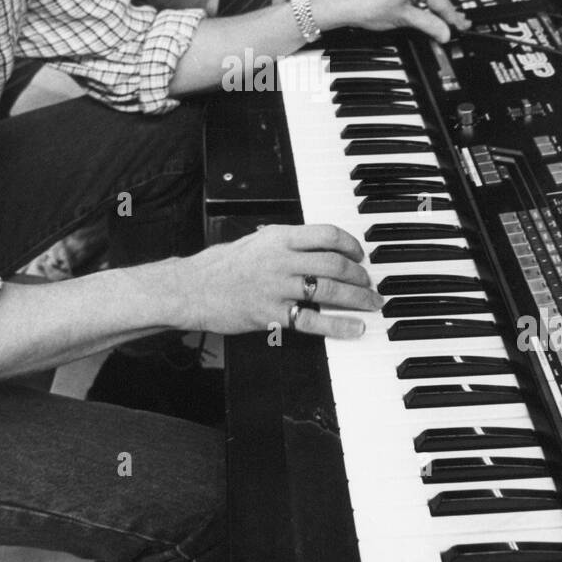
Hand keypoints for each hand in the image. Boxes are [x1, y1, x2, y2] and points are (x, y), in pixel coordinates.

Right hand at [177, 224, 380, 340]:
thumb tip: (318, 244)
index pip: (327, 234)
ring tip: (371, 303)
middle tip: (370, 283)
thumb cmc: (221, 266)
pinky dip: (339, 325)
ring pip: (329, 291)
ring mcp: (276, 288)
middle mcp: (280, 260)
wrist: (190, 289)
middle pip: (334, 264)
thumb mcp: (255, 240)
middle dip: (359, 275)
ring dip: (357, 298)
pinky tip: (355, 328)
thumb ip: (286, 241)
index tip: (360, 254)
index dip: (351, 245)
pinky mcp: (271, 315)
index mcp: (278, 237)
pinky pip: (313, 321)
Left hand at [315, 0, 469, 45]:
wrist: (344, 4)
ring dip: (434, 9)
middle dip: (445, 13)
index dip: (452, 18)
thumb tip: (445, 32)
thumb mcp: (404, 19)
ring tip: (446, 22)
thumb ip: (429, 25)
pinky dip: (422, 3)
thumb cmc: (367, 7)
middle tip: (458, 26)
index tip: (461, 27)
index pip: (442, 1)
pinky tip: (428, 12)